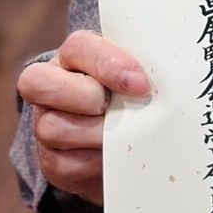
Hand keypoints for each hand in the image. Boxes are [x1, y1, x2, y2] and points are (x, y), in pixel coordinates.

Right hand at [17, 31, 149, 206]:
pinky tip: (116, 157)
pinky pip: (65, 164)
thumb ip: (146, 66)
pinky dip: (95, 163)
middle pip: (41, 83)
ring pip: (53, 128)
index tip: (141, 85)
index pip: (78, 47)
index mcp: (74, 55)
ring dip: (97, 134)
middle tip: (118, 108)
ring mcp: (44, 124)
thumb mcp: (140, 72)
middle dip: (88, 97)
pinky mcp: (51, 162)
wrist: (128, 138)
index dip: (108, 65)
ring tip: (124, 136)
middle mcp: (50, 85)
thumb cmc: (136, 94)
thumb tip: (172, 78)